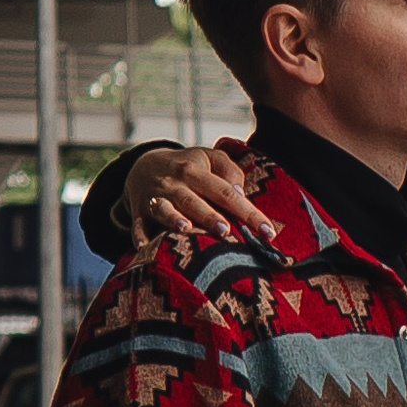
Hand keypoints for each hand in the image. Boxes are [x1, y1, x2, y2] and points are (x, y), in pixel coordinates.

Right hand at [127, 140, 266, 253]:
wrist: (144, 166)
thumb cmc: (189, 167)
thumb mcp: (210, 158)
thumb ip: (229, 171)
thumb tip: (240, 193)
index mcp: (196, 171)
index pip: (226, 192)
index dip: (248, 212)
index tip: (268, 232)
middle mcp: (175, 184)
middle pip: (193, 201)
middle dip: (208, 216)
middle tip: (226, 231)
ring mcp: (155, 197)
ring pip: (163, 208)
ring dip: (173, 219)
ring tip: (186, 230)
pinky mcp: (139, 211)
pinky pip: (138, 224)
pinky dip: (139, 235)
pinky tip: (143, 248)